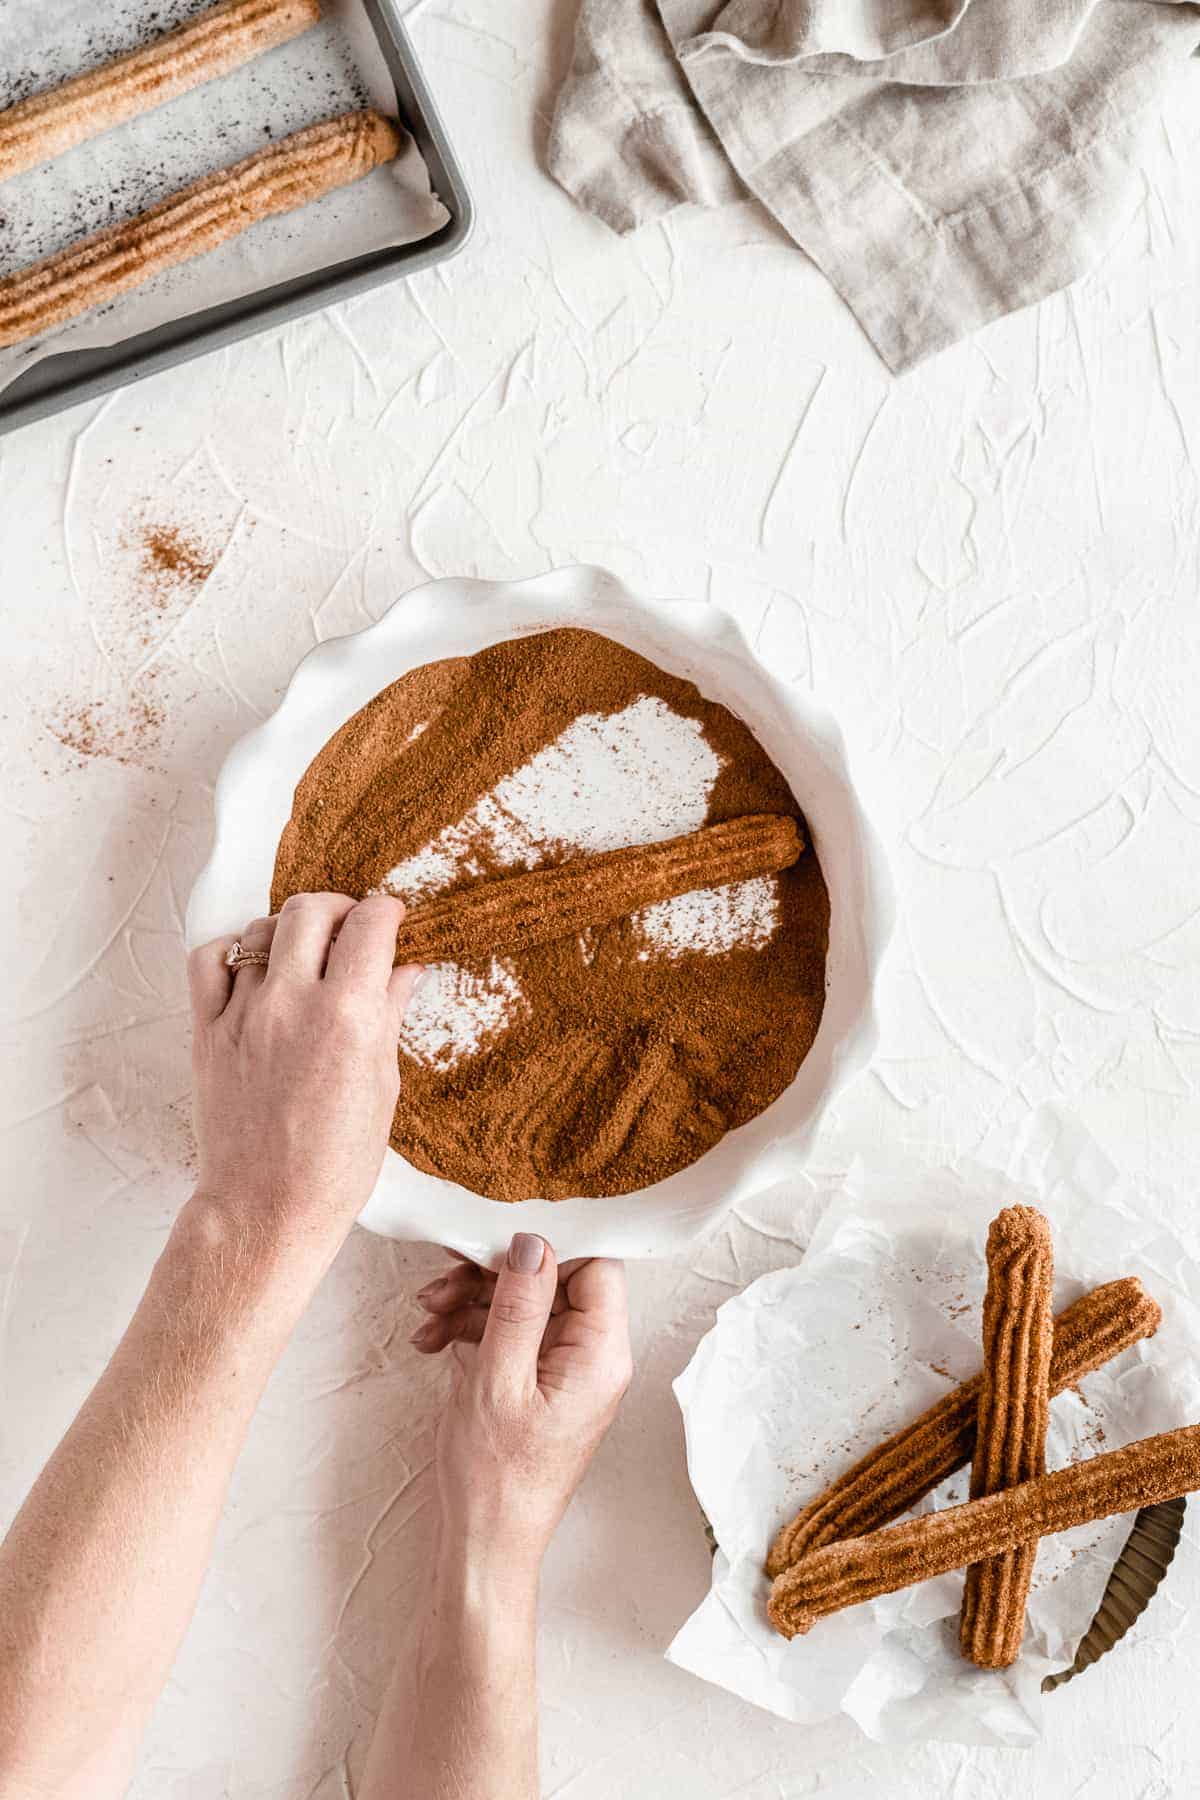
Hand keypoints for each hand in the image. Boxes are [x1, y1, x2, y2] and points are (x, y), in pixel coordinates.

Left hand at [187, 893, 421, 1261]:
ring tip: (306, 957)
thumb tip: (407, 968)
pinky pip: (210, 960)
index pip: (371, 924)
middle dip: (341, 909)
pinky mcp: (207, 1030)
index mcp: (348, 1017)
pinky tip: (255, 971)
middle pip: (312, 909)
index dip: (389, 913)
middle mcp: (293, 1003)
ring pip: (262, 929)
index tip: (394, 922)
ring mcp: (243, 1014)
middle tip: (352, 932)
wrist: (266, 1210)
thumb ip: (389, 1015)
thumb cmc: (335, 1164)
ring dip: (291, 931)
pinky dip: (233, 952)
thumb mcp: (383, 1086)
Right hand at [414, 1236, 631, 1573]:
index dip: (544, 1248)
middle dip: (494, 1275)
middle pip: (555, 1281)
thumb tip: (532, 1242)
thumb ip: (517, 1306)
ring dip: (473, 1301)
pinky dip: (472, 1329)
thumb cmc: (495, 1478)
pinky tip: (433, 1339)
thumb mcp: (497, 1380)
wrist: (484, 1545)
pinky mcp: (540, 1382)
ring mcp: (567, 1370)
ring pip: (526, 1304)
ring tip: (428, 1316)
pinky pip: (512, 1333)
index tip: (491, 1244)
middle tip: (443, 1281)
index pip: (595, 1266)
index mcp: (601, 1355)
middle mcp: (595, 1358)